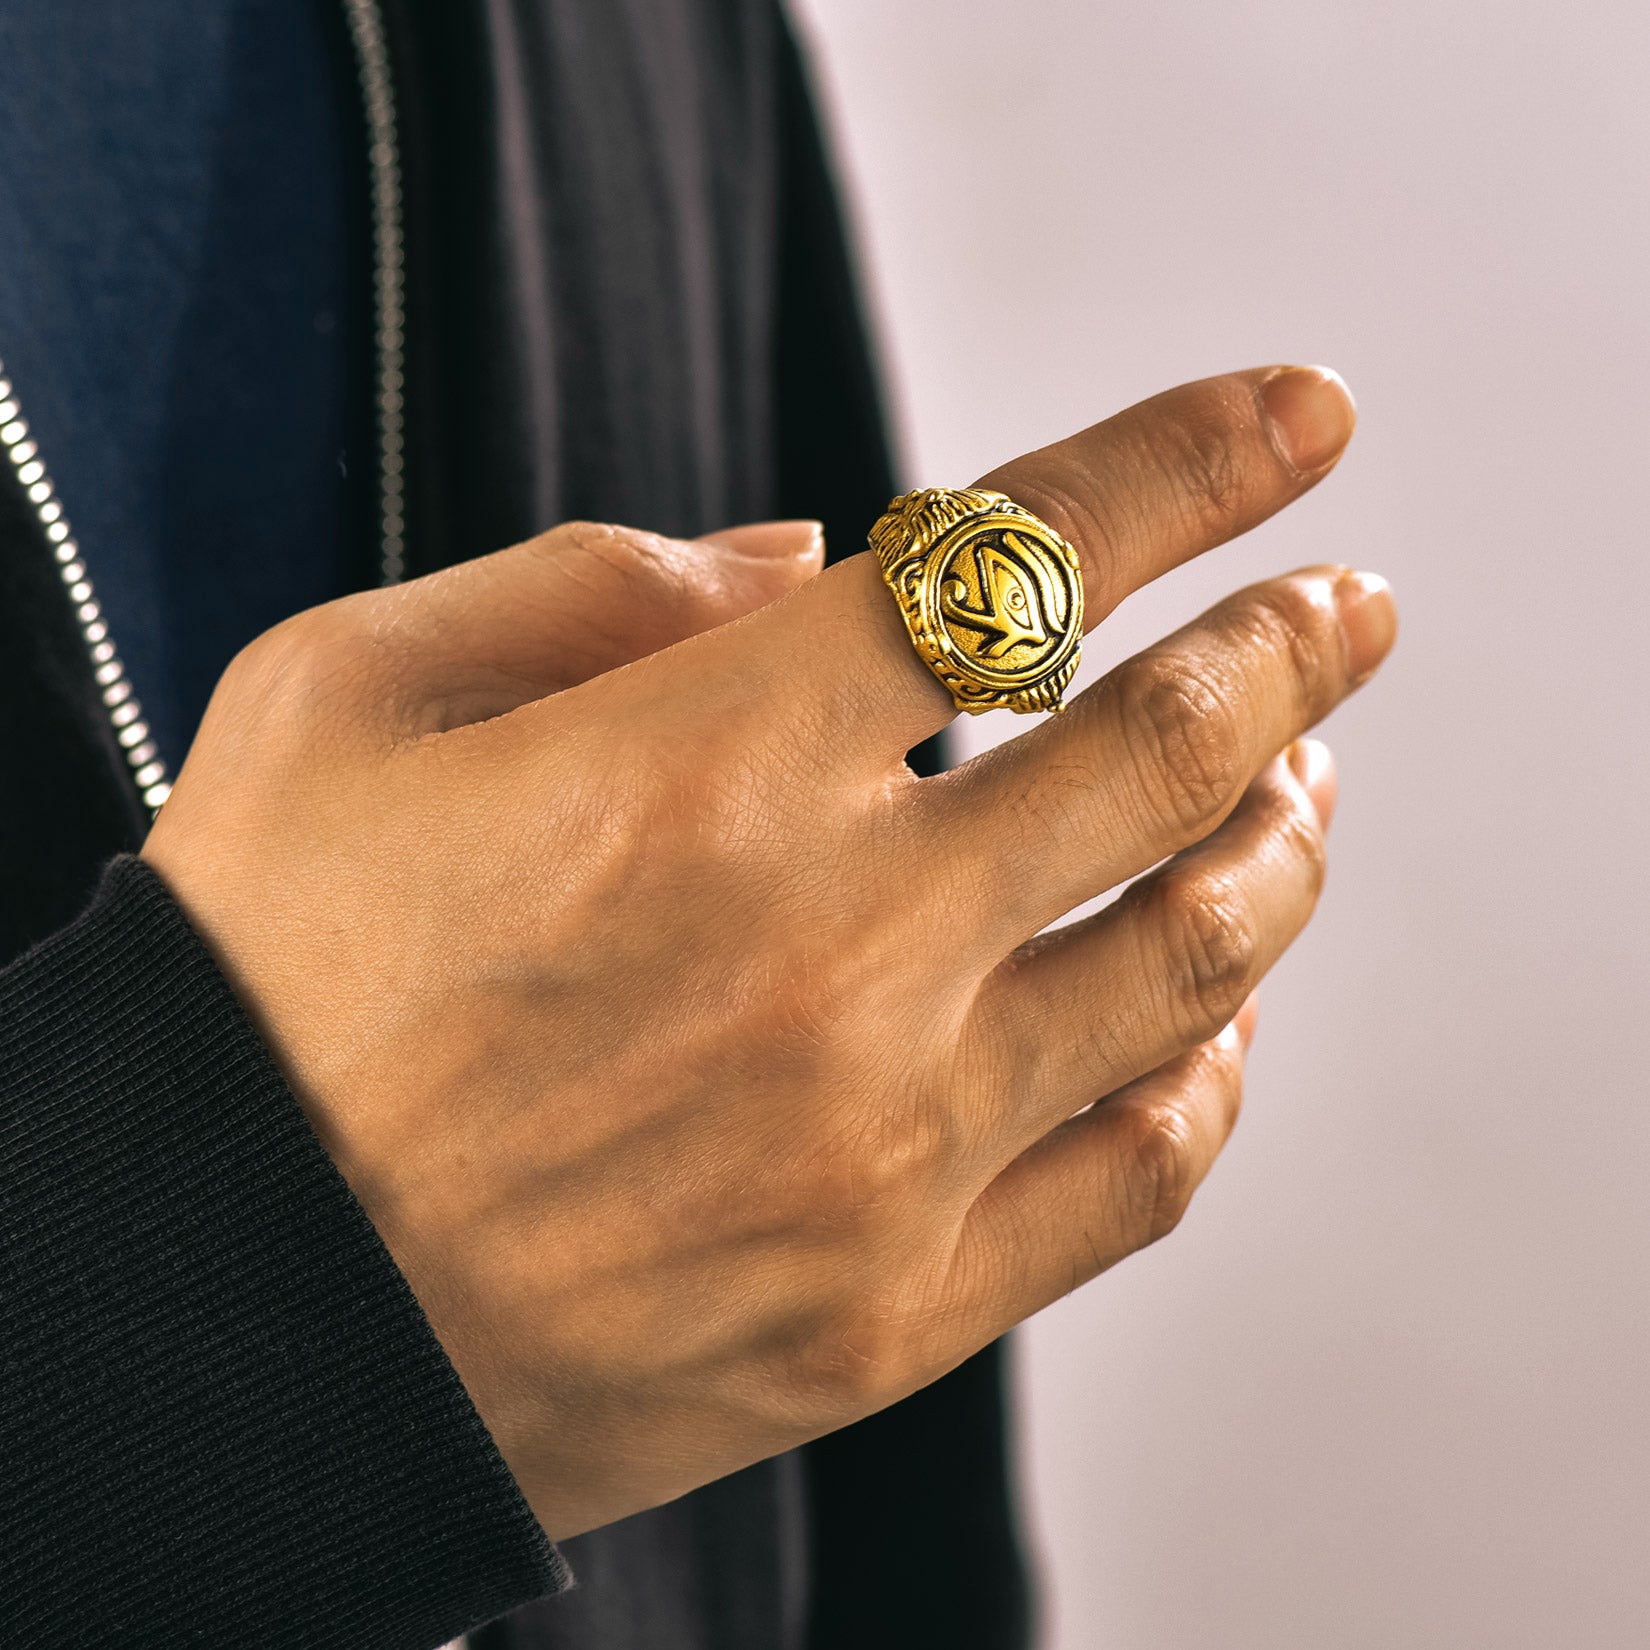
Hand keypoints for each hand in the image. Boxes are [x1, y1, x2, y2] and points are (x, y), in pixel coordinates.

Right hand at [143, 365, 1394, 1540]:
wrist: (218, 1311)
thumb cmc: (260, 986)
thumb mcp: (350, 697)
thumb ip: (596, 587)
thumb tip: (808, 558)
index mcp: (701, 764)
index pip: (1023, 557)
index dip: (1192, 462)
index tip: (1298, 415)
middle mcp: (834, 948)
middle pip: (1167, 749)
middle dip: (1289, 644)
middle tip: (1342, 605)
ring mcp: (885, 1145)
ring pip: (1196, 958)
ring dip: (1281, 840)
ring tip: (1296, 783)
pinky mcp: (892, 1312)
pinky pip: (1138, 1172)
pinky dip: (1211, 1070)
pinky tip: (1215, 1017)